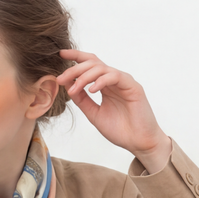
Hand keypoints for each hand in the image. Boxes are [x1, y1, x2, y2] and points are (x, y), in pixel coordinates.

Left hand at [56, 49, 171, 173]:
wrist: (138, 142)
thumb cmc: (119, 130)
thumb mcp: (94, 114)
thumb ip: (81, 100)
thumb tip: (67, 85)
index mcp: (105, 85)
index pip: (90, 64)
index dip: (76, 56)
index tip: (61, 55)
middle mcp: (114, 80)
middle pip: (92, 63)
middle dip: (74, 69)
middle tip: (60, 78)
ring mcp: (123, 82)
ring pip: (101, 68)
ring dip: (84, 77)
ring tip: (73, 88)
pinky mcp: (132, 86)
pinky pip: (114, 76)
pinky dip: (101, 81)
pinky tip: (92, 90)